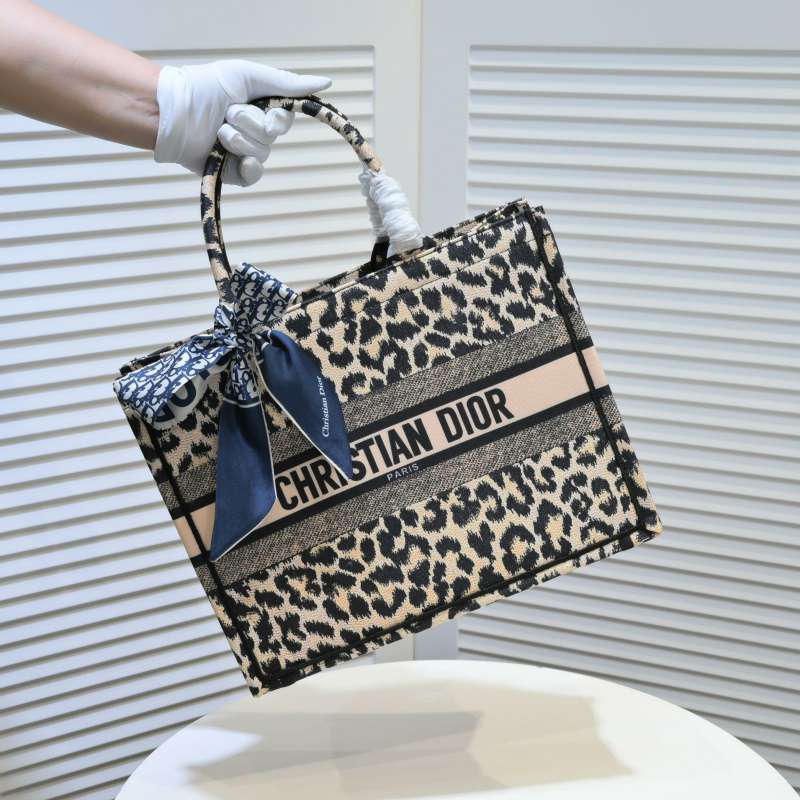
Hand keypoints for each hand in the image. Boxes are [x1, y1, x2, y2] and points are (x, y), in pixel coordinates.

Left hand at [154, 59, 330, 185]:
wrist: (174, 112)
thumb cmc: (206, 87)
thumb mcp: (248, 76)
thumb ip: (286, 82)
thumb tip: (326, 82)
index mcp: (262, 110)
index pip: (285, 121)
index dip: (277, 119)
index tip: (266, 112)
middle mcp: (256, 133)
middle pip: (272, 138)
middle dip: (249, 123)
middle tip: (227, 113)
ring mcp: (246, 154)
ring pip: (261, 153)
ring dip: (238, 139)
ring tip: (217, 130)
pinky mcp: (234, 173)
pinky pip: (254, 175)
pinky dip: (248, 167)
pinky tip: (234, 158)